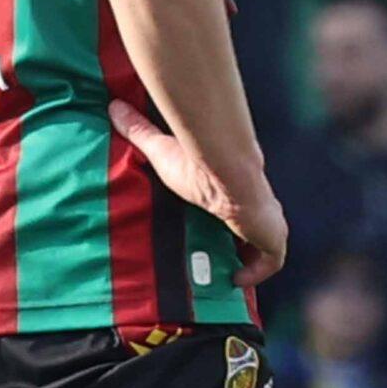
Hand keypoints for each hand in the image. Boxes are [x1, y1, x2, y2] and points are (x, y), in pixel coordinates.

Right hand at [107, 100, 287, 285]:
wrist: (228, 169)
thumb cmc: (199, 162)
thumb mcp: (162, 150)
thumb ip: (140, 131)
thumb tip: (113, 107)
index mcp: (238, 187)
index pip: (239, 205)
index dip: (230, 221)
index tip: (213, 232)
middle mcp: (258, 204)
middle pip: (255, 228)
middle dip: (241, 244)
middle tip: (218, 260)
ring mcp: (268, 221)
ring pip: (265, 246)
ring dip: (249, 260)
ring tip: (225, 274)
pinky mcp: (272, 238)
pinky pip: (271, 262)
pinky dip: (257, 273)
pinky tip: (237, 280)